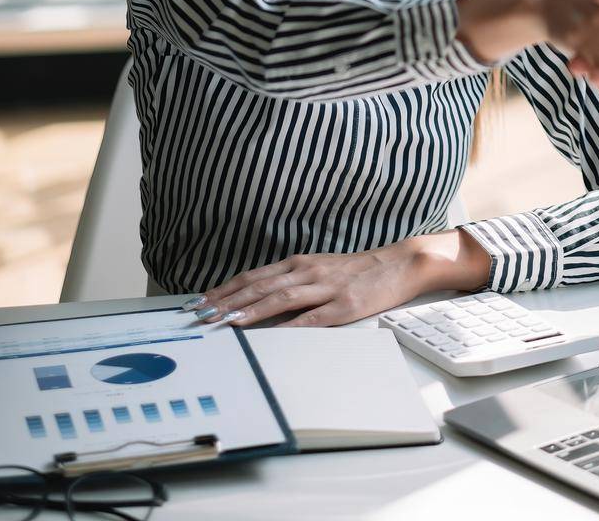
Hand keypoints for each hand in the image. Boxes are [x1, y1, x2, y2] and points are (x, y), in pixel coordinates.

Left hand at [188, 228, 490, 327]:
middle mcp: (307, 271)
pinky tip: (274, 335)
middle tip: (201, 314)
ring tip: (227, 321)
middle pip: (260, 286)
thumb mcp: (319, 269)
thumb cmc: (356, 270)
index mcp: (299, 263)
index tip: (200, 301)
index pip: (253, 277)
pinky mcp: (344, 306)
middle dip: (227, 301)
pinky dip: (290, 326)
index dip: (225, 289)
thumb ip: (291, 282)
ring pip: (281, 297)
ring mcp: (325, 288)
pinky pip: (313, 317)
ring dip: (251, 310)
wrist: (398, 264)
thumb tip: (256, 300)